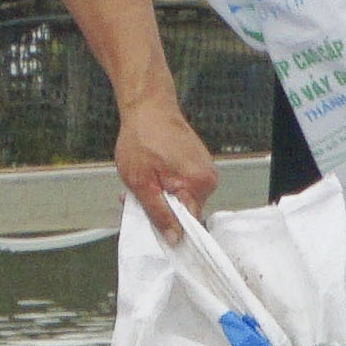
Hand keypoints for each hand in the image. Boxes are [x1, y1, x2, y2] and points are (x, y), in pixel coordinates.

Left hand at [113, 94, 220, 225]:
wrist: (147, 107)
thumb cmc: (142, 137)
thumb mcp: (141, 182)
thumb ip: (158, 213)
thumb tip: (174, 238)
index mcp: (198, 184)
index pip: (190, 224)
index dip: (170, 229)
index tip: (153, 229)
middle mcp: (208, 179)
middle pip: (185, 212)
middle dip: (160, 209)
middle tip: (137, 197)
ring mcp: (204, 171)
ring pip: (181, 199)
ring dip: (160, 196)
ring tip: (142, 180)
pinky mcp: (197, 165)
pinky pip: (182, 186)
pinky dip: (165, 185)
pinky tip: (151, 173)